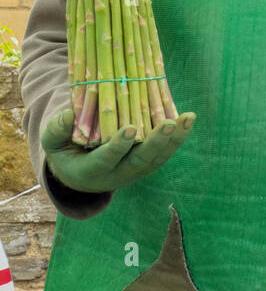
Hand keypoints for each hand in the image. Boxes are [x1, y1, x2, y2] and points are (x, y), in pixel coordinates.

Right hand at [41, 107, 195, 193]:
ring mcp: (136, 170)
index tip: (129, 129)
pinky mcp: (148, 164)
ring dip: (175, 139)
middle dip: (156, 143)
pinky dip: (178, 137)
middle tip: (168, 125)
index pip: (107, 159)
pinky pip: (165, 152)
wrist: (81, 173)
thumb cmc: (66, 152)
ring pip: (158, 157)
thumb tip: (68, 115)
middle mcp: (119, 174)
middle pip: (141, 161)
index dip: (118, 146)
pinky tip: (187, 119)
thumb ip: (56, 131)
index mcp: (92, 171)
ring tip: (188, 118)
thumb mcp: (52, 144)